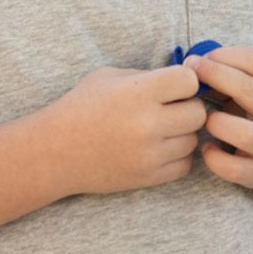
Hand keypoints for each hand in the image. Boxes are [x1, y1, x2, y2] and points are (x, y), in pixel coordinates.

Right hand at [45, 64, 206, 196]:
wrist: (55, 151)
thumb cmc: (81, 107)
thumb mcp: (109, 76)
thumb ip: (148, 76)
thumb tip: (185, 78)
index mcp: (137, 92)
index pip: (189, 81)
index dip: (184, 80)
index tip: (173, 85)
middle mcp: (147, 123)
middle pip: (198, 113)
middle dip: (186, 107)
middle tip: (170, 107)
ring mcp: (149, 154)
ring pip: (192, 140)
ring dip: (181, 133)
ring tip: (160, 128)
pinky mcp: (148, 177)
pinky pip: (184, 165)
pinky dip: (176, 156)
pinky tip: (157, 148)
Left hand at [184, 47, 252, 195]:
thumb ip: (232, 79)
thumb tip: (193, 66)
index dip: (227, 55)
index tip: (203, 56)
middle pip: (250, 91)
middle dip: (216, 75)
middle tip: (190, 71)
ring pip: (246, 134)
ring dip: (218, 122)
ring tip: (205, 118)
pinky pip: (234, 169)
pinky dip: (214, 158)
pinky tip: (206, 148)